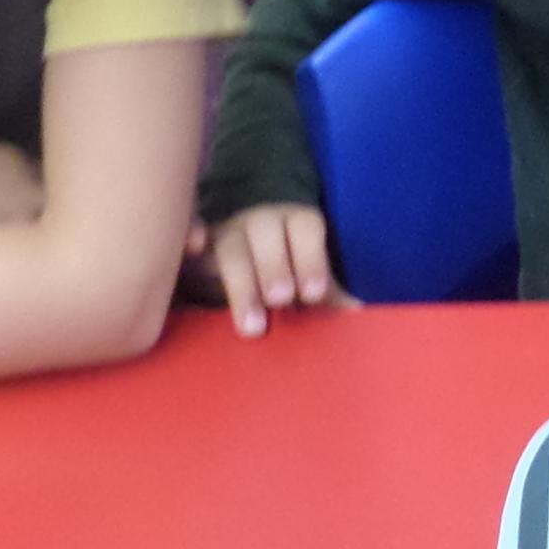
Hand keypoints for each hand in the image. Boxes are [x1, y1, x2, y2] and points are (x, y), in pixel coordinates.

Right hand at [205, 203, 350, 336]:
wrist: (245, 245)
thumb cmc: (286, 264)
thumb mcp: (308, 274)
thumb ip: (328, 294)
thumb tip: (357, 314)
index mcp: (295, 222)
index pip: (305, 228)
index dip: (310, 258)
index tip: (314, 294)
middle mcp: (260, 221)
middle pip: (266, 234)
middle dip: (274, 267)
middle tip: (281, 300)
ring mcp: (227, 231)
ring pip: (231, 249)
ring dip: (242, 284)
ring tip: (252, 327)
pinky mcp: (200, 248)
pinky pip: (191, 238)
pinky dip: (191, 237)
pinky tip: (194, 249)